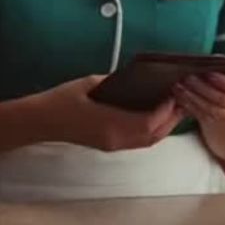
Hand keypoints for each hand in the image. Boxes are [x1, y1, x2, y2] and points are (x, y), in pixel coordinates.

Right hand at [32, 75, 184, 151]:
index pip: (149, 123)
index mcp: (111, 125)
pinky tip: (157, 116)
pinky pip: (139, 141)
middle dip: (172, 119)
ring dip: (164, 126)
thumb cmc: (63, 99)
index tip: (175, 93)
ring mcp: (113, 146)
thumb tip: (139, 78)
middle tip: (183, 99)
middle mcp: (116, 140)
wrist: (41, 121)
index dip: (166, 111)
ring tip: (175, 107)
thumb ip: (117, 82)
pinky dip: (153, 130)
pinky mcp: (110, 145)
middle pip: (153, 136)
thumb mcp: (92, 82)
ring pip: (148, 141)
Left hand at [173, 73, 224, 122]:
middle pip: (222, 101)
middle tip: (187, 76)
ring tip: (179, 85)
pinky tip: (178, 96)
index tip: (210, 73)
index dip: (224, 82)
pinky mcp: (215, 121)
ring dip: (193, 98)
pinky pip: (202, 117)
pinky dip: (189, 106)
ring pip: (210, 111)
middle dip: (203, 89)